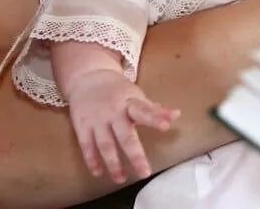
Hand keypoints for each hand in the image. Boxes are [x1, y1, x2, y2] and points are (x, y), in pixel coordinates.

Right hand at [63, 69, 180, 182]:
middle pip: (125, 136)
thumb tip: (177, 115)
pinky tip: (98, 173)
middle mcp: (113, 112)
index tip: (167, 125)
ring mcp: (97, 120)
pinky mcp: (82, 126)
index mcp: (130, 102)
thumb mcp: (136, 95)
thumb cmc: (118, 91)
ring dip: (113, 163)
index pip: (145, 110)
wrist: (88, 79)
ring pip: (105, 144)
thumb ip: (154, 109)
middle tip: (145, 173)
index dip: (156, 118)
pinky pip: (87, 146)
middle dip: (135, 155)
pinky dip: (92, 160)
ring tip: (121, 179)